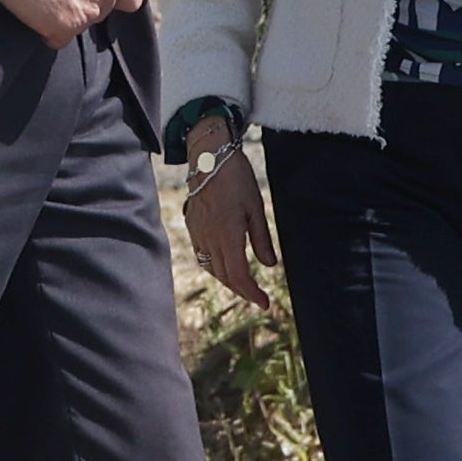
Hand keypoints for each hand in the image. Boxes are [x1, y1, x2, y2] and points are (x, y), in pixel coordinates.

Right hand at [184, 133, 276, 309]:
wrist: (209, 157)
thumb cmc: (236, 179)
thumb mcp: (256, 208)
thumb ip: (262, 239)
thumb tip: (270, 265)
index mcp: (228, 236)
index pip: (239, 275)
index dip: (252, 293)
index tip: (264, 303)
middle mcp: (209, 239)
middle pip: (225, 276)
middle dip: (242, 290)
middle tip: (258, 297)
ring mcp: (198, 233)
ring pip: (211, 268)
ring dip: (228, 280)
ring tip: (243, 284)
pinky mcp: (192, 226)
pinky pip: (202, 255)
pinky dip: (215, 266)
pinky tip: (225, 263)